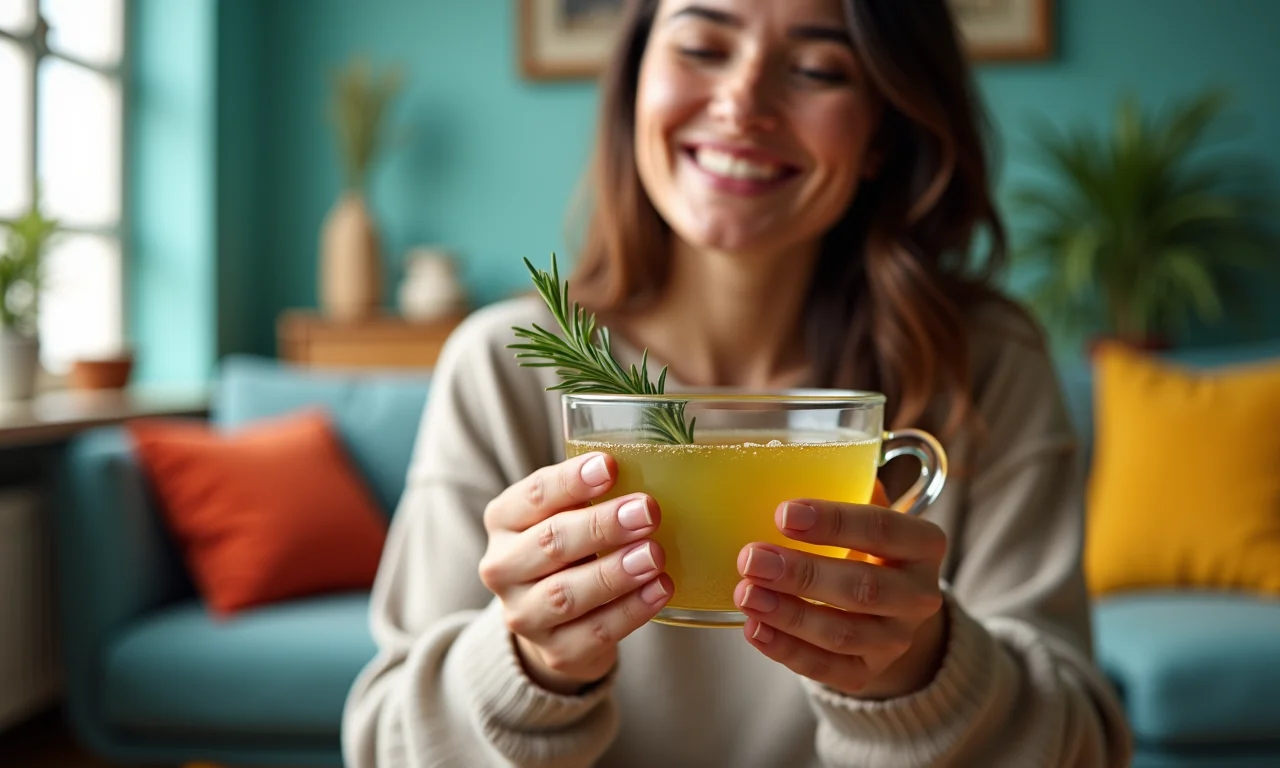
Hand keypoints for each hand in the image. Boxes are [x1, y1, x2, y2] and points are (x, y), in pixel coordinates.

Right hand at [479, 452, 671, 694]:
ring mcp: (524, 615)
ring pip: (566, 594)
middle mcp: (502, 568)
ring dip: (614, 573)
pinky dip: (629, 611)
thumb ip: (592, 493)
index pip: (533, 496)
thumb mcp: (567, 514)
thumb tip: (652, 462)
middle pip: (550, 543)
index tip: (610, 466)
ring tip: (655, 554)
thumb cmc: (569, 550)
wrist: (553, 623)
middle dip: (601, 526)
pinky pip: (594, 632)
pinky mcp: (555, 652)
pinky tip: (659, 590)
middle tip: (647, 511)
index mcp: (503, 521)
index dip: (570, 481)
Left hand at [733, 496, 947, 698]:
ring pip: (842, 633)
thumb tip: (782, 455)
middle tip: (752, 558)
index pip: (883, 529)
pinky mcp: (869, 673)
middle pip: (862, 588)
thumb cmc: (866, 547)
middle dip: (802, 573)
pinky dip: (787, 651)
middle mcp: (920, 596)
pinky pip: (828, 669)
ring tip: (745, 593)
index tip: (783, 515)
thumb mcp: (866, 513)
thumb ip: (842, 489)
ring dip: (789, 614)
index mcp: (924, 544)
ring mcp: (897, 640)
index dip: (834, 522)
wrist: (888, 612)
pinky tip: (754, 629)